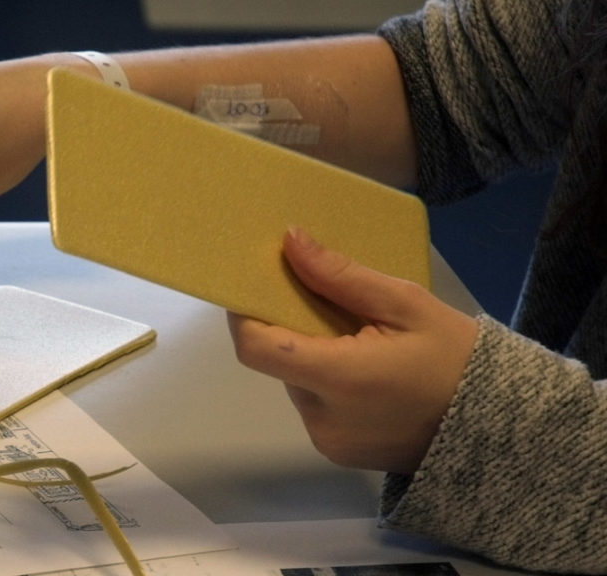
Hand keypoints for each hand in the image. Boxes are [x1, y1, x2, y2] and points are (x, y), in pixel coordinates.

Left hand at [227, 227, 477, 473]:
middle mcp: (322, 418)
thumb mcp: (407, 304)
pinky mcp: (336, 452)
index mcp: (340, 380)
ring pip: (295, 382)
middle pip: (278, 362)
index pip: (257, 348)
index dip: (245, 314)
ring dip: (312, 356)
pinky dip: (326, 382)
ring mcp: (327, 442)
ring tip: (355, 337)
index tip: (255, 285)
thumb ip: (341, 276)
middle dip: (291, 329)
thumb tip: (290, 241)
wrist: (500, 428)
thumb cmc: (457, 359)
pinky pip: (313, 405)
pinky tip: (363, 368)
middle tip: (322, 300)